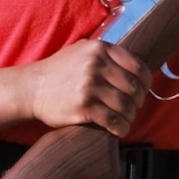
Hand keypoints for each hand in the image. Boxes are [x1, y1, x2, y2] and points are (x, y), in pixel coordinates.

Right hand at [23, 40, 151, 136]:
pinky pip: (112, 120)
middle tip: (135, 107)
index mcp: (100, 49)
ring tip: (127, 119)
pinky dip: (121, 127)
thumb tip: (134, 65)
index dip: (146, 81)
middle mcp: (96, 65)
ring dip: (130, 116)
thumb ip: (106, 54)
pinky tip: (120, 129)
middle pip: (133, 87)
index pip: (137, 66)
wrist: (32, 87)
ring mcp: (90, 86)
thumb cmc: (60, 69)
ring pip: (125, 105)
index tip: (143, 89)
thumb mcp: (83, 50)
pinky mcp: (83, 107)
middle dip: (138, 100)